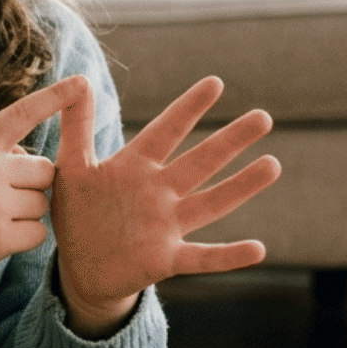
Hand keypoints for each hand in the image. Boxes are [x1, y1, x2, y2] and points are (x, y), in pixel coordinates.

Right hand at [0, 75, 88, 294]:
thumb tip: (36, 160)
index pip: (21, 114)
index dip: (54, 97)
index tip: (82, 82)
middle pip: (46, 171)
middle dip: (34, 184)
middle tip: (1, 196)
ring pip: (43, 203)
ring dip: (27, 213)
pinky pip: (38, 233)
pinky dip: (24, 238)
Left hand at [51, 76, 280, 337]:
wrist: (79, 267)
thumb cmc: (77, 213)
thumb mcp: (73, 168)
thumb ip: (77, 126)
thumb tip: (80, 80)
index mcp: (135, 166)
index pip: (167, 131)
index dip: (188, 108)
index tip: (215, 82)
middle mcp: (159, 192)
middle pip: (200, 162)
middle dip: (231, 140)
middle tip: (264, 117)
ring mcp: (166, 225)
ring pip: (211, 202)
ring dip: (242, 186)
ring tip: (273, 164)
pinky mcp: (166, 259)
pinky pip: (202, 257)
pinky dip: (229, 256)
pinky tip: (258, 249)